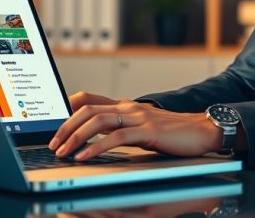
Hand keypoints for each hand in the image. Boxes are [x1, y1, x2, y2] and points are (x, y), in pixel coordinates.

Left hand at [49, 91, 222, 159]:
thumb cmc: (174, 133)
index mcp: (125, 106)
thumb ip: (121, 129)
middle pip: (87, 109)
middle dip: (65, 127)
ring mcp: (137, 117)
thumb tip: (97, 139)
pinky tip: (85, 156)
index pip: (88, 98)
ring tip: (63, 151)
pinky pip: (115, 137)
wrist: (202, 130)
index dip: (66, 107)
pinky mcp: (147, 130)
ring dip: (75, 137)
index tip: (52, 123)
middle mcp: (128, 107)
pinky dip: (96, 147)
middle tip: (53, 143)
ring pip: (97, 121)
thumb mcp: (141, 128)